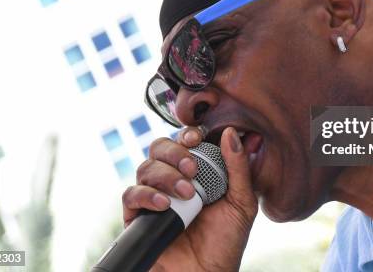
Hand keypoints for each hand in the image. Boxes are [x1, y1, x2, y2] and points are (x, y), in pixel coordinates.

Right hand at [122, 127, 257, 271]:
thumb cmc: (226, 241)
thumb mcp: (241, 202)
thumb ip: (239, 167)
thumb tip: (232, 132)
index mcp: (196, 172)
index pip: (184, 141)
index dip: (187, 134)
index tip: (197, 139)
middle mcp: (172, 180)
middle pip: (159, 147)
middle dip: (174, 152)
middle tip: (192, 169)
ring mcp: (153, 197)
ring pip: (145, 167)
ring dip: (166, 176)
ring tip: (186, 194)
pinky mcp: (137, 216)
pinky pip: (130, 195)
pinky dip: (146, 195)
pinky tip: (164, 205)